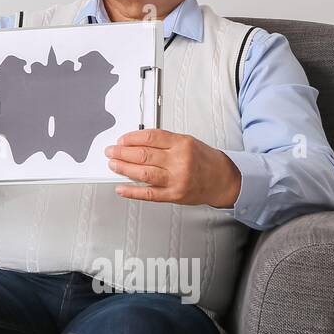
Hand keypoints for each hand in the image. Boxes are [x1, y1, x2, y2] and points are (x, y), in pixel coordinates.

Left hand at [104, 128, 240, 208]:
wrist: (223, 180)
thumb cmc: (204, 160)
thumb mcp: (187, 142)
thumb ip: (164, 141)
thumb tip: (136, 142)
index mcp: (182, 144)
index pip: (150, 138)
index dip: (131, 138)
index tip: (121, 140)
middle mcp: (179, 161)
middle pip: (144, 155)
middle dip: (122, 153)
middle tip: (111, 152)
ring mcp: (177, 179)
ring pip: (144, 173)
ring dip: (124, 169)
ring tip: (113, 165)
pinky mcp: (174, 195)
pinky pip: (149, 194)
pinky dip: (132, 191)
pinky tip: (121, 188)